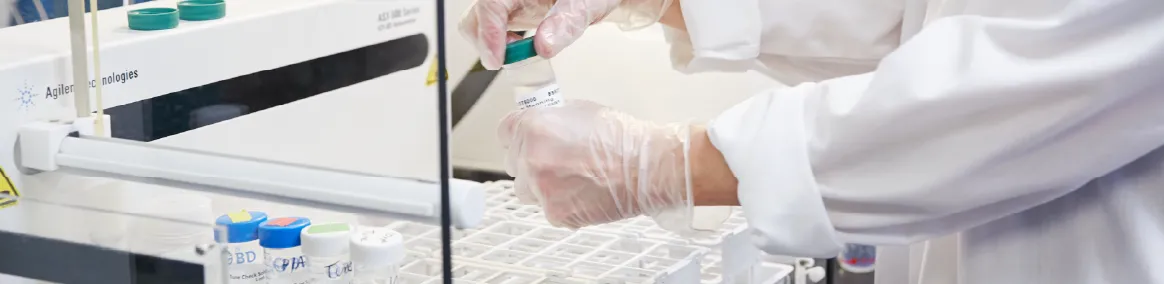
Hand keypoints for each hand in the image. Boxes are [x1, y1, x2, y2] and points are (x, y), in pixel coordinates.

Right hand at [459, 0, 672, 69]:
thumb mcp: (585, 5)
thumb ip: (565, 24)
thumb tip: (543, 47)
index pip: (490, 5)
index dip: (488, 34)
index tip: (496, 59)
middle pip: (478, 14)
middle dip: (485, 40)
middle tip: (506, 61)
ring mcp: (513, 1)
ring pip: (482, 21)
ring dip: (492, 42)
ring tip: (518, 54)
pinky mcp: (516, 10)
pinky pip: (497, 25)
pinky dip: (501, 41)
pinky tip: (521, 47)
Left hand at [498, 100, 690, 228]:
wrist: (646, 168)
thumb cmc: (622, 139)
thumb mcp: (580, 111)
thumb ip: (550, 120)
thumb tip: (540, 125)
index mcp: (534, 127)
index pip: (504, 132)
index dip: (518, 136)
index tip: (526, 141)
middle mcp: (531, 157)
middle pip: (512, 162)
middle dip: (529, 161)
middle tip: (556, 162)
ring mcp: (541, 187)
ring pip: (525, 190)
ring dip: (540, 186)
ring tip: (570, 180)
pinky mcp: (555, 213)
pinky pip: (547, 209)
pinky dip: (560, 204)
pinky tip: (581, 193)